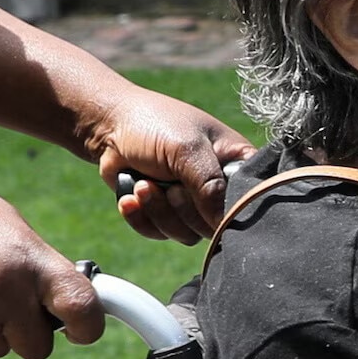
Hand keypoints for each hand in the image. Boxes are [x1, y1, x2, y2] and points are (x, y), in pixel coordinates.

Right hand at [0, 173, 99, 358]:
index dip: (87, 326)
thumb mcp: (7, 225)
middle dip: (27, 332)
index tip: (78, 328)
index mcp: (30, 261)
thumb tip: (65, 301)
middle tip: (5, 303)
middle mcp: (4, 293)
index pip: (83, 309)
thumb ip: (38, 264)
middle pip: (38, 348)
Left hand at [80, 84, 247, 245]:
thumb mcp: (187, 149)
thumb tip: (222, 224)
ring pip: (185, 233)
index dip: (228, 209)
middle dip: (182, 209)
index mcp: (235, 163)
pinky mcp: (164, 213)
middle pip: (213, 225)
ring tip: (141, 185)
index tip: (202, 198)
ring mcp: (191, 203)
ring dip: (158, 212)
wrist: (109, 126)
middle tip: (167, 185)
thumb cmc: (154, 125)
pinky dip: (141, 218)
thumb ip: (210, 186)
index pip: (248, 200)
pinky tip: (130, 196)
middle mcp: (218, 186)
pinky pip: (159, 233)